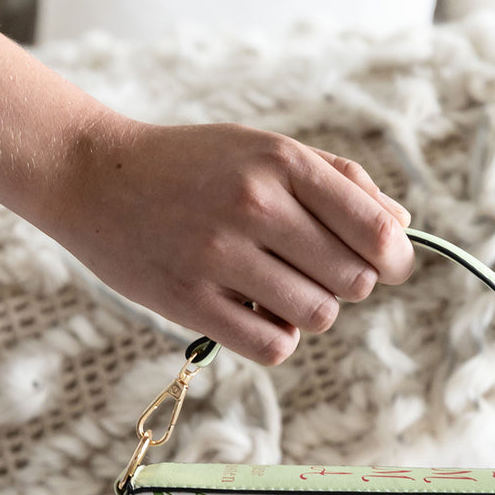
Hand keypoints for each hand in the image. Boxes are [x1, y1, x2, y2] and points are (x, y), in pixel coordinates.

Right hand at [42, 115, 413, 364]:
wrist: (93, 177)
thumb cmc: (190, 165)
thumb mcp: (263, 148)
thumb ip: (337, 180)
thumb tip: (401, 226)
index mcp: (282, 163)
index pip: (377, 232)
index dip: (396, 260)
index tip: (385, 266)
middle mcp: (255, 205)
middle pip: (355, 281)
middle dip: (347, 284)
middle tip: (313, 271)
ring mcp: (220, 255)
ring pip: (319, 317)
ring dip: (310, 313)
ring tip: (277, 290)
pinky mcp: (190, 301)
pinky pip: (274, 347)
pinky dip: (278, 339)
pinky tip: (256, 314)